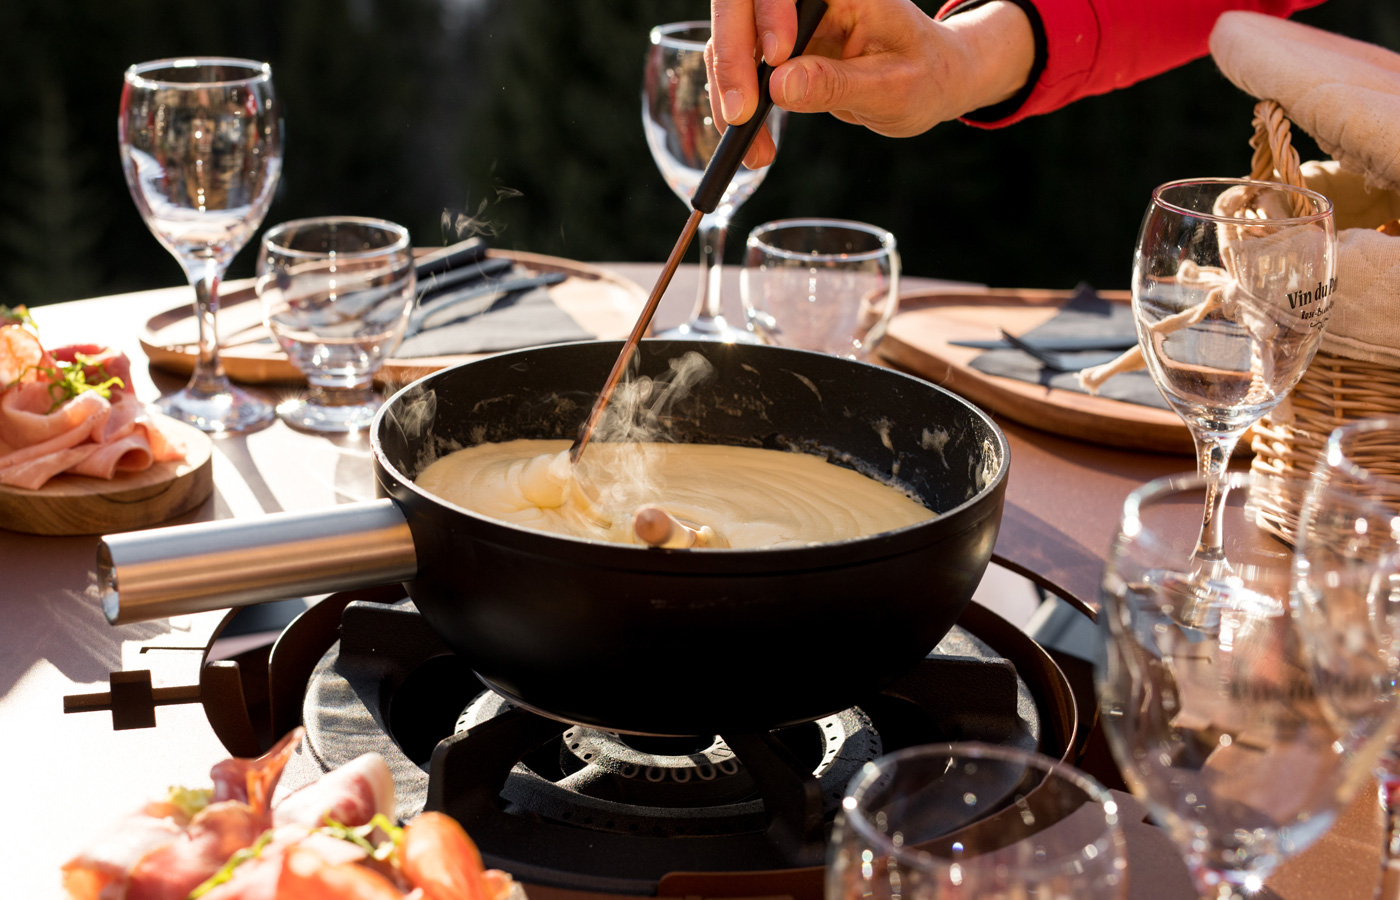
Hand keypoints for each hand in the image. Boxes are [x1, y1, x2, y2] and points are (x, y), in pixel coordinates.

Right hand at [706, 0, 1035, 167]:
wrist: (930, 83)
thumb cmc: (924, 76)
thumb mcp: (891, 86)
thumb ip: (836, 83)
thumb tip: (780, 86)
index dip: (768, 14)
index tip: (777, 57)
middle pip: (741, 8)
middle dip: (732, 59)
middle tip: (740, 115)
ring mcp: (786, 20)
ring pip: (730, 42)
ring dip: (730, 95)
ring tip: (754, 149)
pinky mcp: (775, 50)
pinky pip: (739, 70)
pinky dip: (737, 108)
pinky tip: (753, 144)